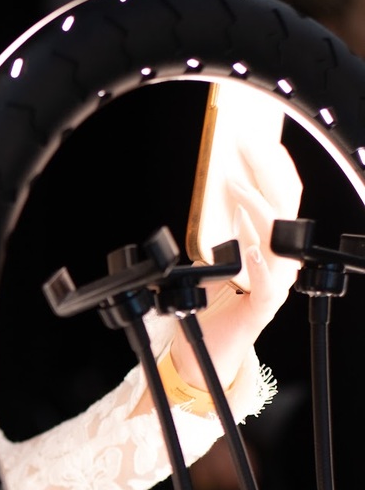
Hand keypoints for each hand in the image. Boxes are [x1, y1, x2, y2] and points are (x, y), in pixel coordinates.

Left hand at [173, 129, 303, 391]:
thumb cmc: (211, 304)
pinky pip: (266, 282)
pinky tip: (248, 246)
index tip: (254, 139)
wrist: (204, 350)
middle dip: (267, 172)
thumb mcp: (213, 254)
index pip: (281, 197)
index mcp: (270, 244)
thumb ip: (220, 228)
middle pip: (284, 207)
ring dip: (256, 206)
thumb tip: (216, 191)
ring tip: (237, 184)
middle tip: (248, 146)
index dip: (271, 166)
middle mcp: (279, 261)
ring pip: (277, 237)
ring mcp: (275, 283)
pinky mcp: (263, 306)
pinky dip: (258, 261)